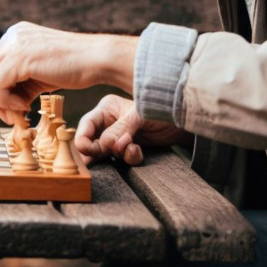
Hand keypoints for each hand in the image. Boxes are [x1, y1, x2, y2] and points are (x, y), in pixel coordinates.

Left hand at [0, 21, 137, 124]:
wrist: (99, 59)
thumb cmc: (75, 67)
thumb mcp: (41, 72)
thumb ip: (20, 81)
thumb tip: (4, 103)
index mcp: (17, 35)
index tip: (13, 108)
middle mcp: (13, 35)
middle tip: (11, 115)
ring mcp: (15, 43)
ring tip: (19, 112)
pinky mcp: (20, 57)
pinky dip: (5, 100)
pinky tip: (26, 105)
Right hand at [75, 94, 190, 165]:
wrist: (183, 124)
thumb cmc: (160, 110)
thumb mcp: (138, 117)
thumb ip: (120, 130)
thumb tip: (104, 145)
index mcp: (107, 108)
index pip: (86, 124)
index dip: (83, 138)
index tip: (87, 150)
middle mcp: (109, 122)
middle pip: (92, 140)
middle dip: (99, 149)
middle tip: (107, 153)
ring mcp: (118, 137)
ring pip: (106, 152)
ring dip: (117, 154)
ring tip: (131, 148)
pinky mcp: (128, 149)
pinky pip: (122, 158)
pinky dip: (130, 158)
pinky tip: (138, 151)